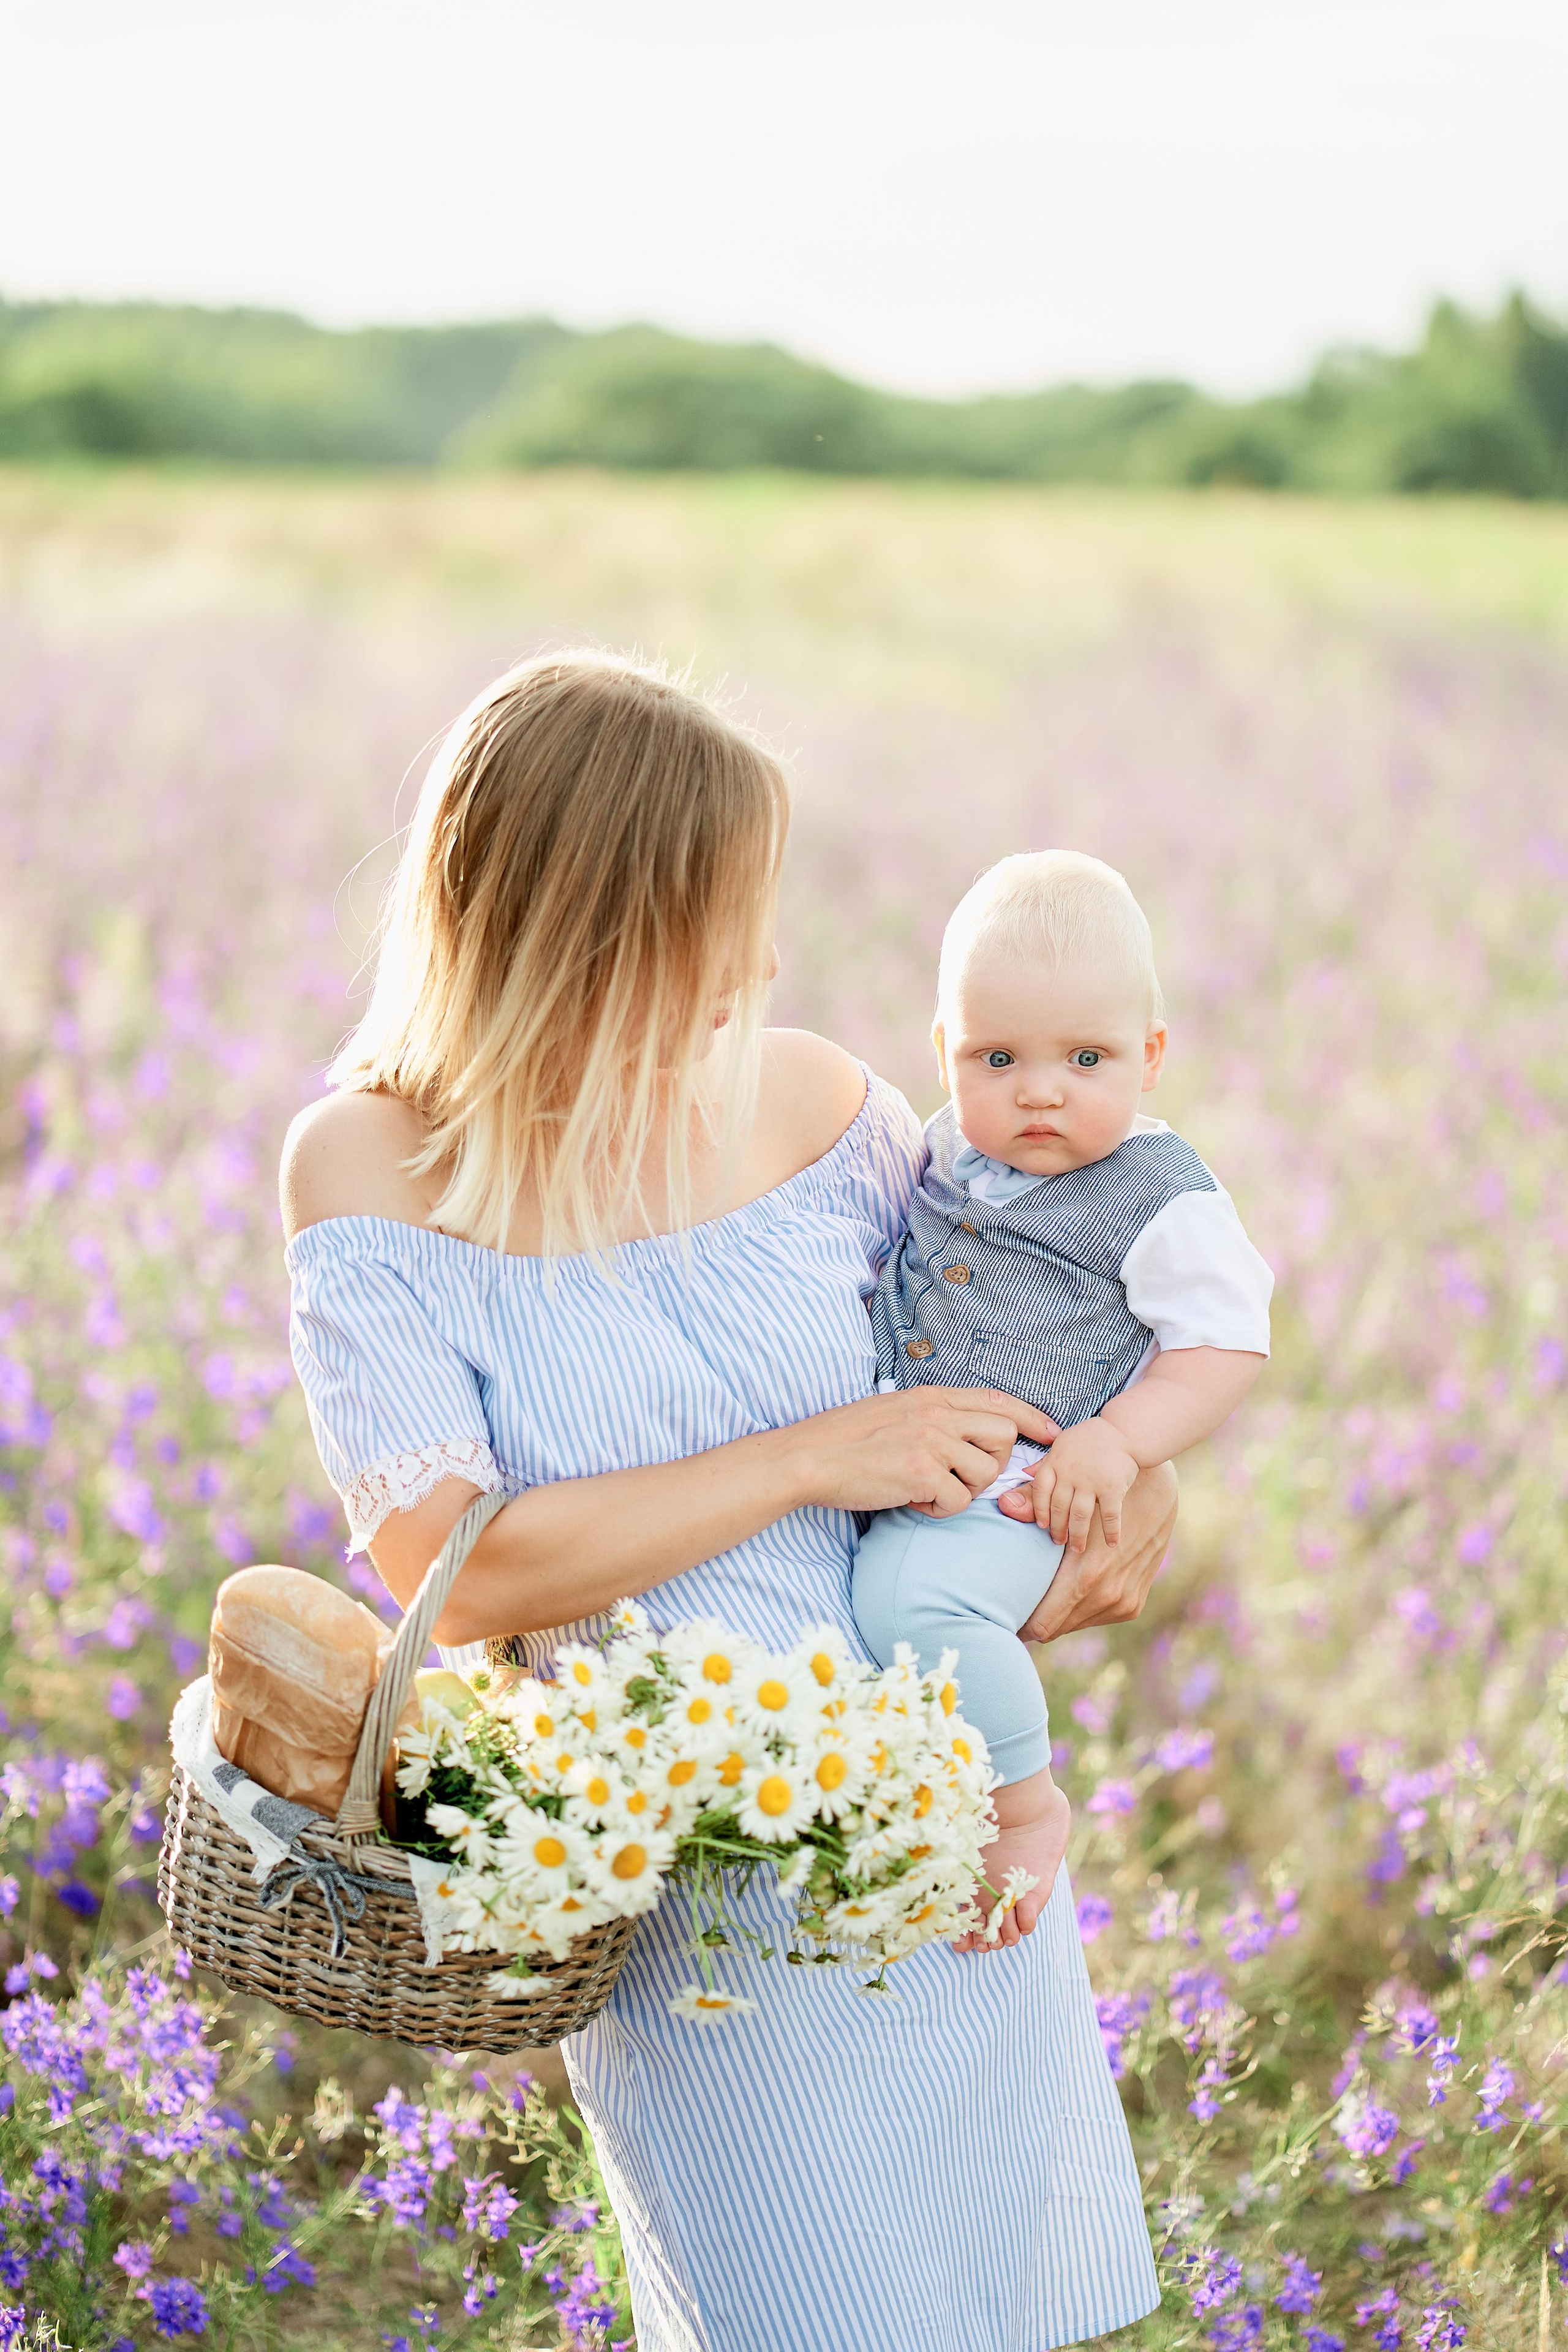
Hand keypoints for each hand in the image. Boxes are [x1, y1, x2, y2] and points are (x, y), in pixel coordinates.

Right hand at [789, 1387, 1059, 1520]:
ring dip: (964, 1490)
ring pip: (986, 1472)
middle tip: (962, 1477)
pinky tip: (911, 1501)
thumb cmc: (845, 1440)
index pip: (998, 1399)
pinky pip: (958, 1501)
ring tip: (928, 1490)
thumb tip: (965, 1433)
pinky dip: (939, 1510)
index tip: (1051, 1432)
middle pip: (1004, 1434)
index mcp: (932, 1397)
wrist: (808, 1458)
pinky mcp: (921, 1471)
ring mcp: (931, 1441)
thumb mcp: (894, 1412)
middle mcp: (937, 1413)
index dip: (1031, 1416)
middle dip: (994, 1462)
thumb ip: (932, 1417)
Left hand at [1002, 1459, 1177, 1642]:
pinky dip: (1078, 1608)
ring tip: (1040, 1594)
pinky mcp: (1133, 1605)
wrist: (1158, 1492)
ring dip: (1057, 1613)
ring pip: (1074, 1625)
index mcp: (1087, 1577)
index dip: (1020, 1625)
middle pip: (1055, 1629)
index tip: (1003, 1617)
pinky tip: (1067, 1589)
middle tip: (1014, 1605)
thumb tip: (1005, 1504)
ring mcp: (1123, 1604)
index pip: (1043, 1624)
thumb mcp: (1071, 1499)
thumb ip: (1034, 1505)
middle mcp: (1107, 1597)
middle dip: (1034, 1620)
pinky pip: (1095, 1618)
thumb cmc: (1106, 1494)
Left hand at [1031, 1417, 1139, 1551]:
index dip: (1039, 1510)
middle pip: (1058, 1507)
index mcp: (1056, 1461)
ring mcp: (1091, 1481)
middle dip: (1057, 1528)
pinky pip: (1110, 1515)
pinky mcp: (1113, 1487)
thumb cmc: (1090, 1439)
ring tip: (1077, 1549)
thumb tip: (1023, 1474)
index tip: (1042, 1525)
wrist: (1124, 1431)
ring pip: (1079, 1516)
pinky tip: (1112, 1543)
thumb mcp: (1062, 1444)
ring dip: (1077, 1536)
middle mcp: (1070, 1473)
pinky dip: (1111, 1531)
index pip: (1040, 1490)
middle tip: (1058, 1542)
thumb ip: (1045, 1462)